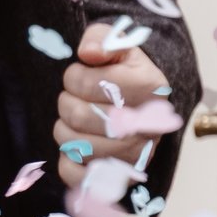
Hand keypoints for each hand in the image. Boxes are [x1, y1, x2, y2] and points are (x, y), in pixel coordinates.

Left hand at [55, 29, 177, 191]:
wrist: (150, 104)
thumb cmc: (128, 73)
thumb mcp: (121, 46)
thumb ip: (102, 39)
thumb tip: (89, 53)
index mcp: (147, 87)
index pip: (82, 82)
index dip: (73, 76)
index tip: (82, 75)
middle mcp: (145, 125)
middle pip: (76, 115)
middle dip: (67, 103)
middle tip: (77, 98)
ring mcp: (134, 155)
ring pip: (72, 144)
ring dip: (65, 129)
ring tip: (79, 120)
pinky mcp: (120, 176)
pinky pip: (75, 174)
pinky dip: (69, 161)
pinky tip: (80, 147)